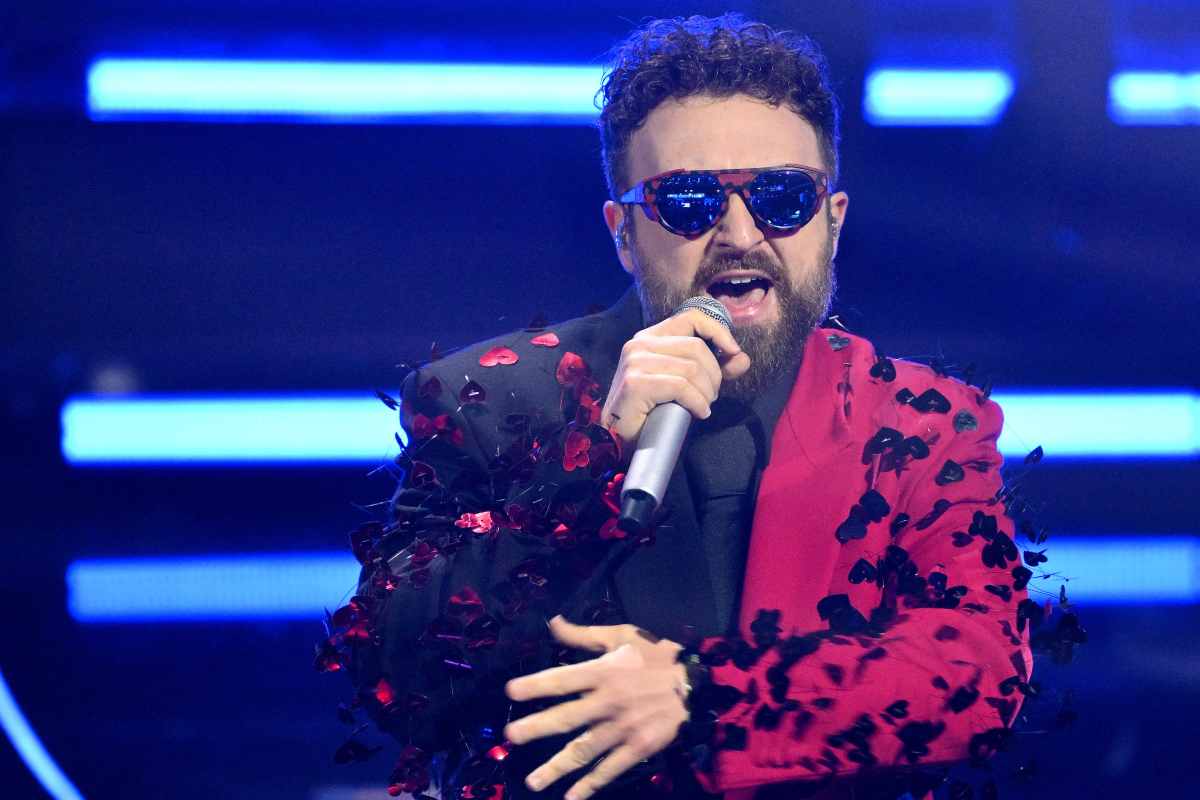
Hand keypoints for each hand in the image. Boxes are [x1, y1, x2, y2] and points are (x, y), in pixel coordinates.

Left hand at [504, 617, 688, 799]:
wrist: (694, 683)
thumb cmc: (654, 655)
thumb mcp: (620, 636)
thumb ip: (583, 635)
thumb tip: (552, 623)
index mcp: (603, 672)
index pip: (563, 680)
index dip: (536, 685)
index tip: (510, 692)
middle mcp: (608, 702)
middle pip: (567, 717)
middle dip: (537, 728)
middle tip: (511, 737)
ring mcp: (622, 728)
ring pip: (584, 750)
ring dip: (557, 767)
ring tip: (533, 781)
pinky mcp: (637, 747)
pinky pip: (610, 768)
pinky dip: (590, 785)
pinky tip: (571, 797)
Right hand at [601, 308, 750, 446]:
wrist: (620, 439)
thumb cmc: (653, 410)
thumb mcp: (688, 384)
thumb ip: (714, 369)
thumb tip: (743, 359)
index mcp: (650, 337)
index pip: (691, 317)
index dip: (718, 331)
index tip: (733, 352)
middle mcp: (639, 343)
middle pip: (697, 347)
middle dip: (714, 375)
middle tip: (711, 397)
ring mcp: (635, 361)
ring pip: (692, 368)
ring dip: (706, 393)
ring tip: (703, 407)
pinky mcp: (635, 382)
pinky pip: (681, 387)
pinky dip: (697, 403)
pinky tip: (697, 413)